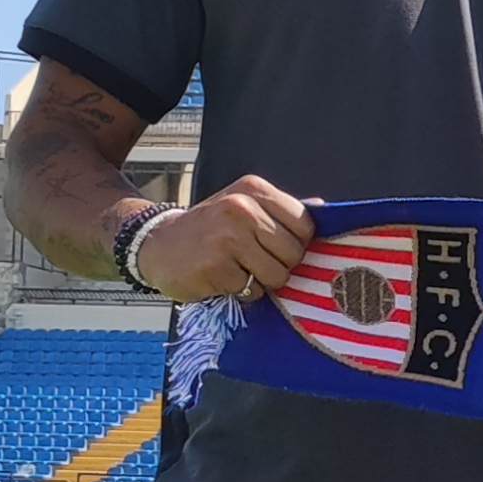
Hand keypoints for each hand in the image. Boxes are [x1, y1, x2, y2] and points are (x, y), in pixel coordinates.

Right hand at [132, 177, 314, 306]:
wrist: (157, 244)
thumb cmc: (210, 229)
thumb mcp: (244, 207)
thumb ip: (282, 212)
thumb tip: (326, 211)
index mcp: (254, 190)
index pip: (305, 225)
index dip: (296, 243)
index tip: (275, 246)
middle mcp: (241, 208)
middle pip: (295, 253)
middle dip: (279, 265)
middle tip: (252, 260)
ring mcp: (227, 237)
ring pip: (277, 276)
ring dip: (261, 282)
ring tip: (237, 268)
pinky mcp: (215, 267)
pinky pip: (252, 291)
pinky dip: (240, 291)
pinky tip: (221, 277)